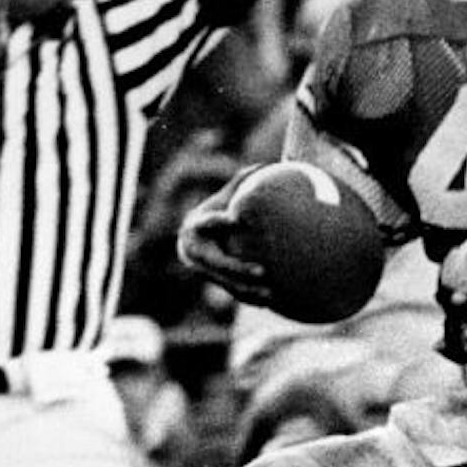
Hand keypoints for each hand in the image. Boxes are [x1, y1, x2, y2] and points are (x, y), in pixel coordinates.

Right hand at [175, 188, 272, 307]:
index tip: (234, 219)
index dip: (218, 221)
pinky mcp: (212, 281)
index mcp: (196, 226)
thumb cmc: (219, 210)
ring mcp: (202, 270)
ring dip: (246, 290)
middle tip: (261, 271)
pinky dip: (249, 297)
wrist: (195, 238)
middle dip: (237, 269)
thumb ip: (242, 182)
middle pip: (217, 264)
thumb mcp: (225, 196)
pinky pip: (232, 292)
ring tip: (271, 294)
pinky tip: (271, 301)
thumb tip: (266, 165)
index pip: (206, 222)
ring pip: (225, 283)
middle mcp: (194, 252)